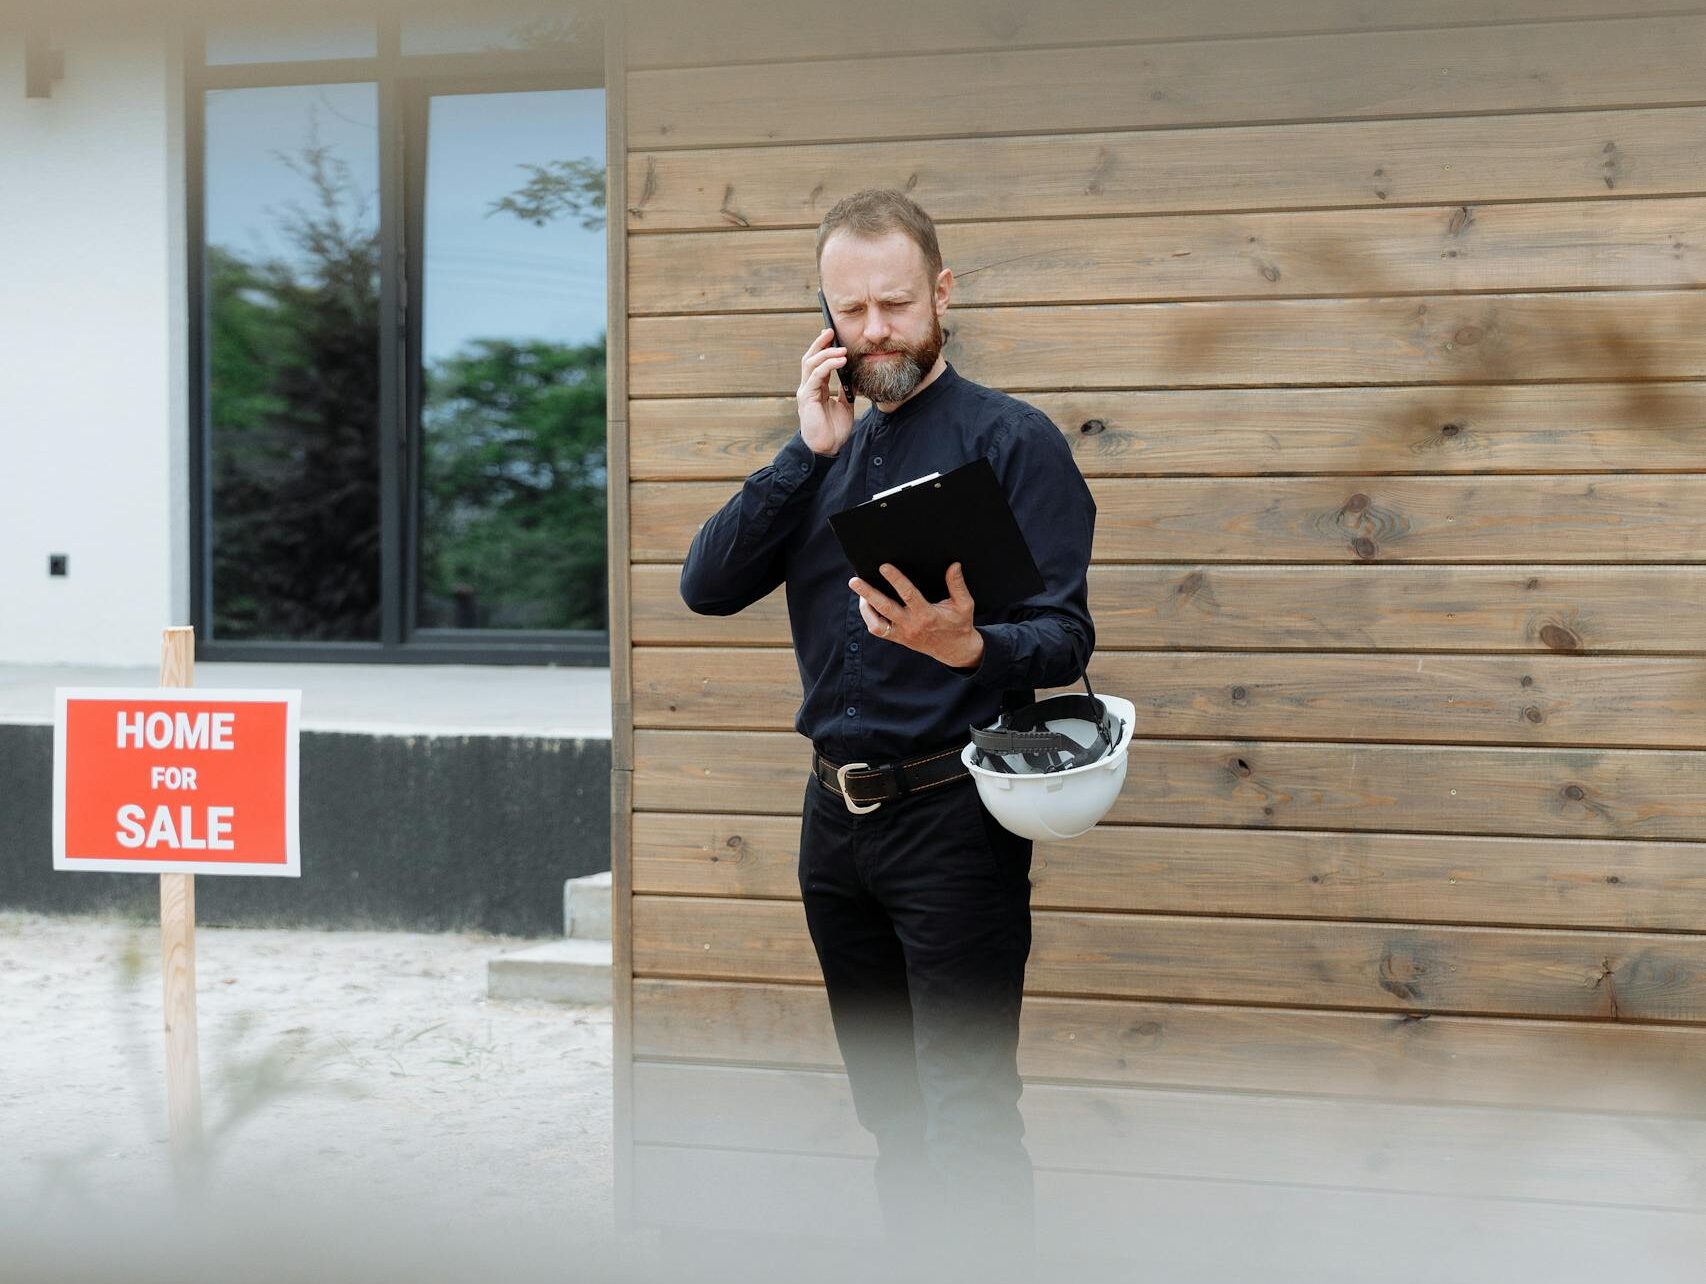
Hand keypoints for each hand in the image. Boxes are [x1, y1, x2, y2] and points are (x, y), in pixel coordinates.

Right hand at [797, 328, 855, 455]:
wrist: (829, 448)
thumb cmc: (834, 429)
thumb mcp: (844, 405)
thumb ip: (845, 389)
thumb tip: (852, 375)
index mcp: (816, 388)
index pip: (816, 362)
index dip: (822, 348)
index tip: (832, 335)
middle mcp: (808, 387)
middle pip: (810, 358)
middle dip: (819, 343)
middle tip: (830, 331)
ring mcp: (806, 392)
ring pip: (811, 364)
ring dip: (826, 353)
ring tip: (842, 349)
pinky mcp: (807, 398)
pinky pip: (816, 376)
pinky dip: (828, 366)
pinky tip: (840, 361)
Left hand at [850, 562, 984, 669]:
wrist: (955, 650)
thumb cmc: (959, 624)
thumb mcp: (964, 605)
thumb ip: (958, 585)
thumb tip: (954, 565)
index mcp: (927, 615)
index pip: (908, 595)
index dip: (896, 579)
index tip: (884, 566)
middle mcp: (911, 625)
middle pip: (884, 608)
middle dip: (868, 593)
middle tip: (854, 580)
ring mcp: (902, 634)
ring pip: (876, 623)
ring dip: (865, 607)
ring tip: (859, 589)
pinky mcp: (898, 638)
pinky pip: (878, 630)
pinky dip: (869, 617)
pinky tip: (867, 603)